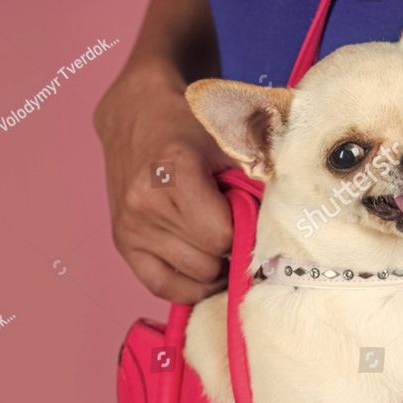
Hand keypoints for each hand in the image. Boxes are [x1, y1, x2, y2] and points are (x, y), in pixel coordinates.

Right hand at [94, 61, 233, 302]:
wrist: (135, 116)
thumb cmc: (188, 126)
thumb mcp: (227, 139)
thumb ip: (255, 178)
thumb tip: (280, 227)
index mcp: (174, 174)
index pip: (222, 236)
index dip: (244, 232)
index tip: (249, 220)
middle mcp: (146, 205)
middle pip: (210, 262)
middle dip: (229, 249)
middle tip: (234, 228)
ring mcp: (131, 228)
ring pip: (193, 278)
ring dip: (213, 267)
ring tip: (217, 242)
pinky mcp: (122, 243)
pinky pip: (162, 286)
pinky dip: (189, 286)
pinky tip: (202, 270)